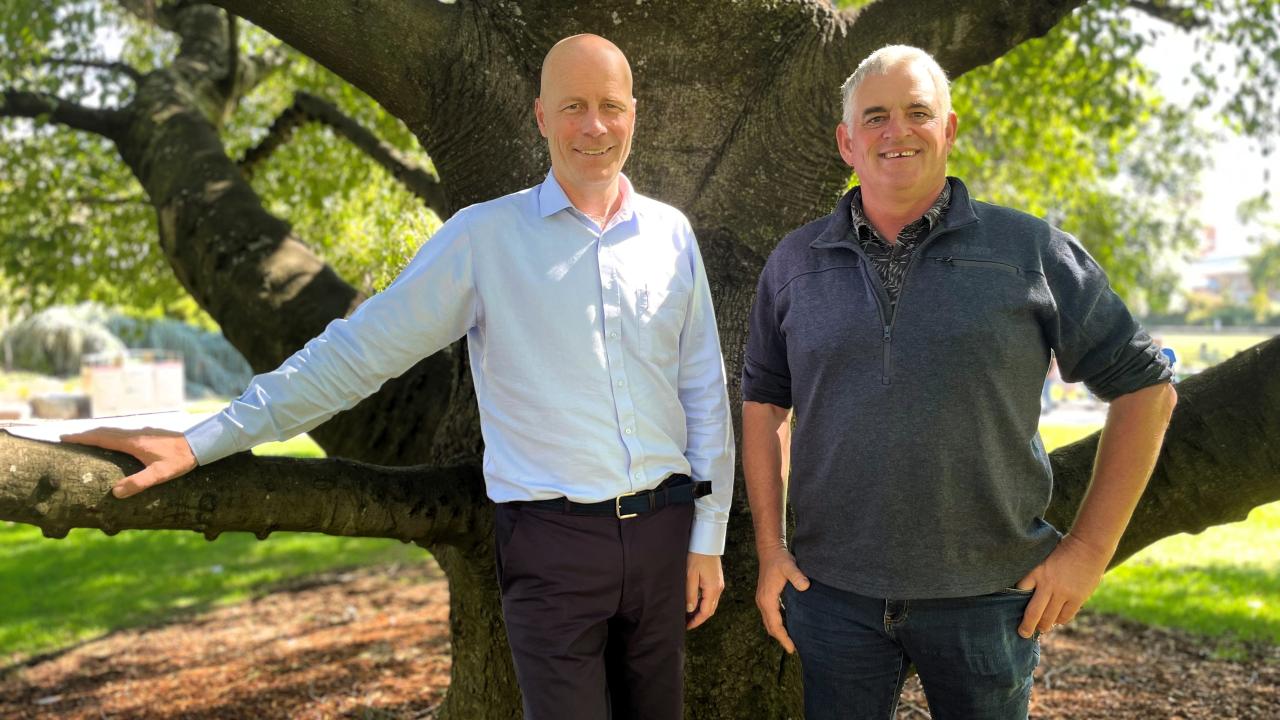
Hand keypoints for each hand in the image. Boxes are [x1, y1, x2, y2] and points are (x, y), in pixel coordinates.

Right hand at [61, 428, 197, 498]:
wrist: (200, 445)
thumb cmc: (180, 460)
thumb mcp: (159, 474)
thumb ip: (138, 483)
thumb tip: (115, 493)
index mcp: (132, 442)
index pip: (101, 438)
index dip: (82, 439)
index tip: (64, 438)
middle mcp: (134, 435)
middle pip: (104, 433)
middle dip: (85, 435)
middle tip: (68, 439)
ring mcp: (141, 433)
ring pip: (114, 432)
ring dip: (98, 434)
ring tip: (86, 440)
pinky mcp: (148, 435)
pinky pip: (122, 434)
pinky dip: (110, 436)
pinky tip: (114, 443)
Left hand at [686, 552, 724, 629]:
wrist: (706, 541)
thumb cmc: (697, 556)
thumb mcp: (690, 575)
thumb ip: (690, 594)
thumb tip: (690, 609)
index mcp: (713, 589)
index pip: (706, 612)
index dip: (696, 621)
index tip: (687, 626)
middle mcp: (718, 588)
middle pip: (710, 610)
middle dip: (699, 618)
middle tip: (687, 623)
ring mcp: (719, 584)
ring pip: (711, 604)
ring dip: (702, 611)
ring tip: (689, 615)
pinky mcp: (717, 580)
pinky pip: (711, 596)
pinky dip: (704, 603)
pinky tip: (695, 603)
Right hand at [755, 544, 808, 652]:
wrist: (770, 551)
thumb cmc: (780, 559)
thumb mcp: (789, 566)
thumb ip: (797, 576)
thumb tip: (805, 586)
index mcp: (767, 599)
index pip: (775, 624)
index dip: (783, 638)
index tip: (792, 649)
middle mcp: (763, 602)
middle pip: (770, 627)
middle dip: (781, 639)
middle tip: (794, 650)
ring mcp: (763, 600)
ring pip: (770, 622)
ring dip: (779, 632)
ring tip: (792, 641)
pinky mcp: (766, 597)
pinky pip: (772, 616)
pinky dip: (779, 624)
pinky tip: (789, 626)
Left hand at [1016, 533, 1110, 637]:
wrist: (1088, 547)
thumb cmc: (1063, 551)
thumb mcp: (1042, 558)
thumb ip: (1034, 573)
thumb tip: (1023, 587)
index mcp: (1037, 572)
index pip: (1020, 590)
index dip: (1015, 600)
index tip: (1011, 608)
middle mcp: (1048, 585)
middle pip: (1033, 613)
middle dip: (1027, 626)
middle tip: (1023, 633)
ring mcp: (1063, 593)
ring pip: (1050, 618)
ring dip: (1044, 626)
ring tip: (1041, 628)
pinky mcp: (1077, 598)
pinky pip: (1065, 616)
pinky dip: (1059, 621)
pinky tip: (1056, 621)